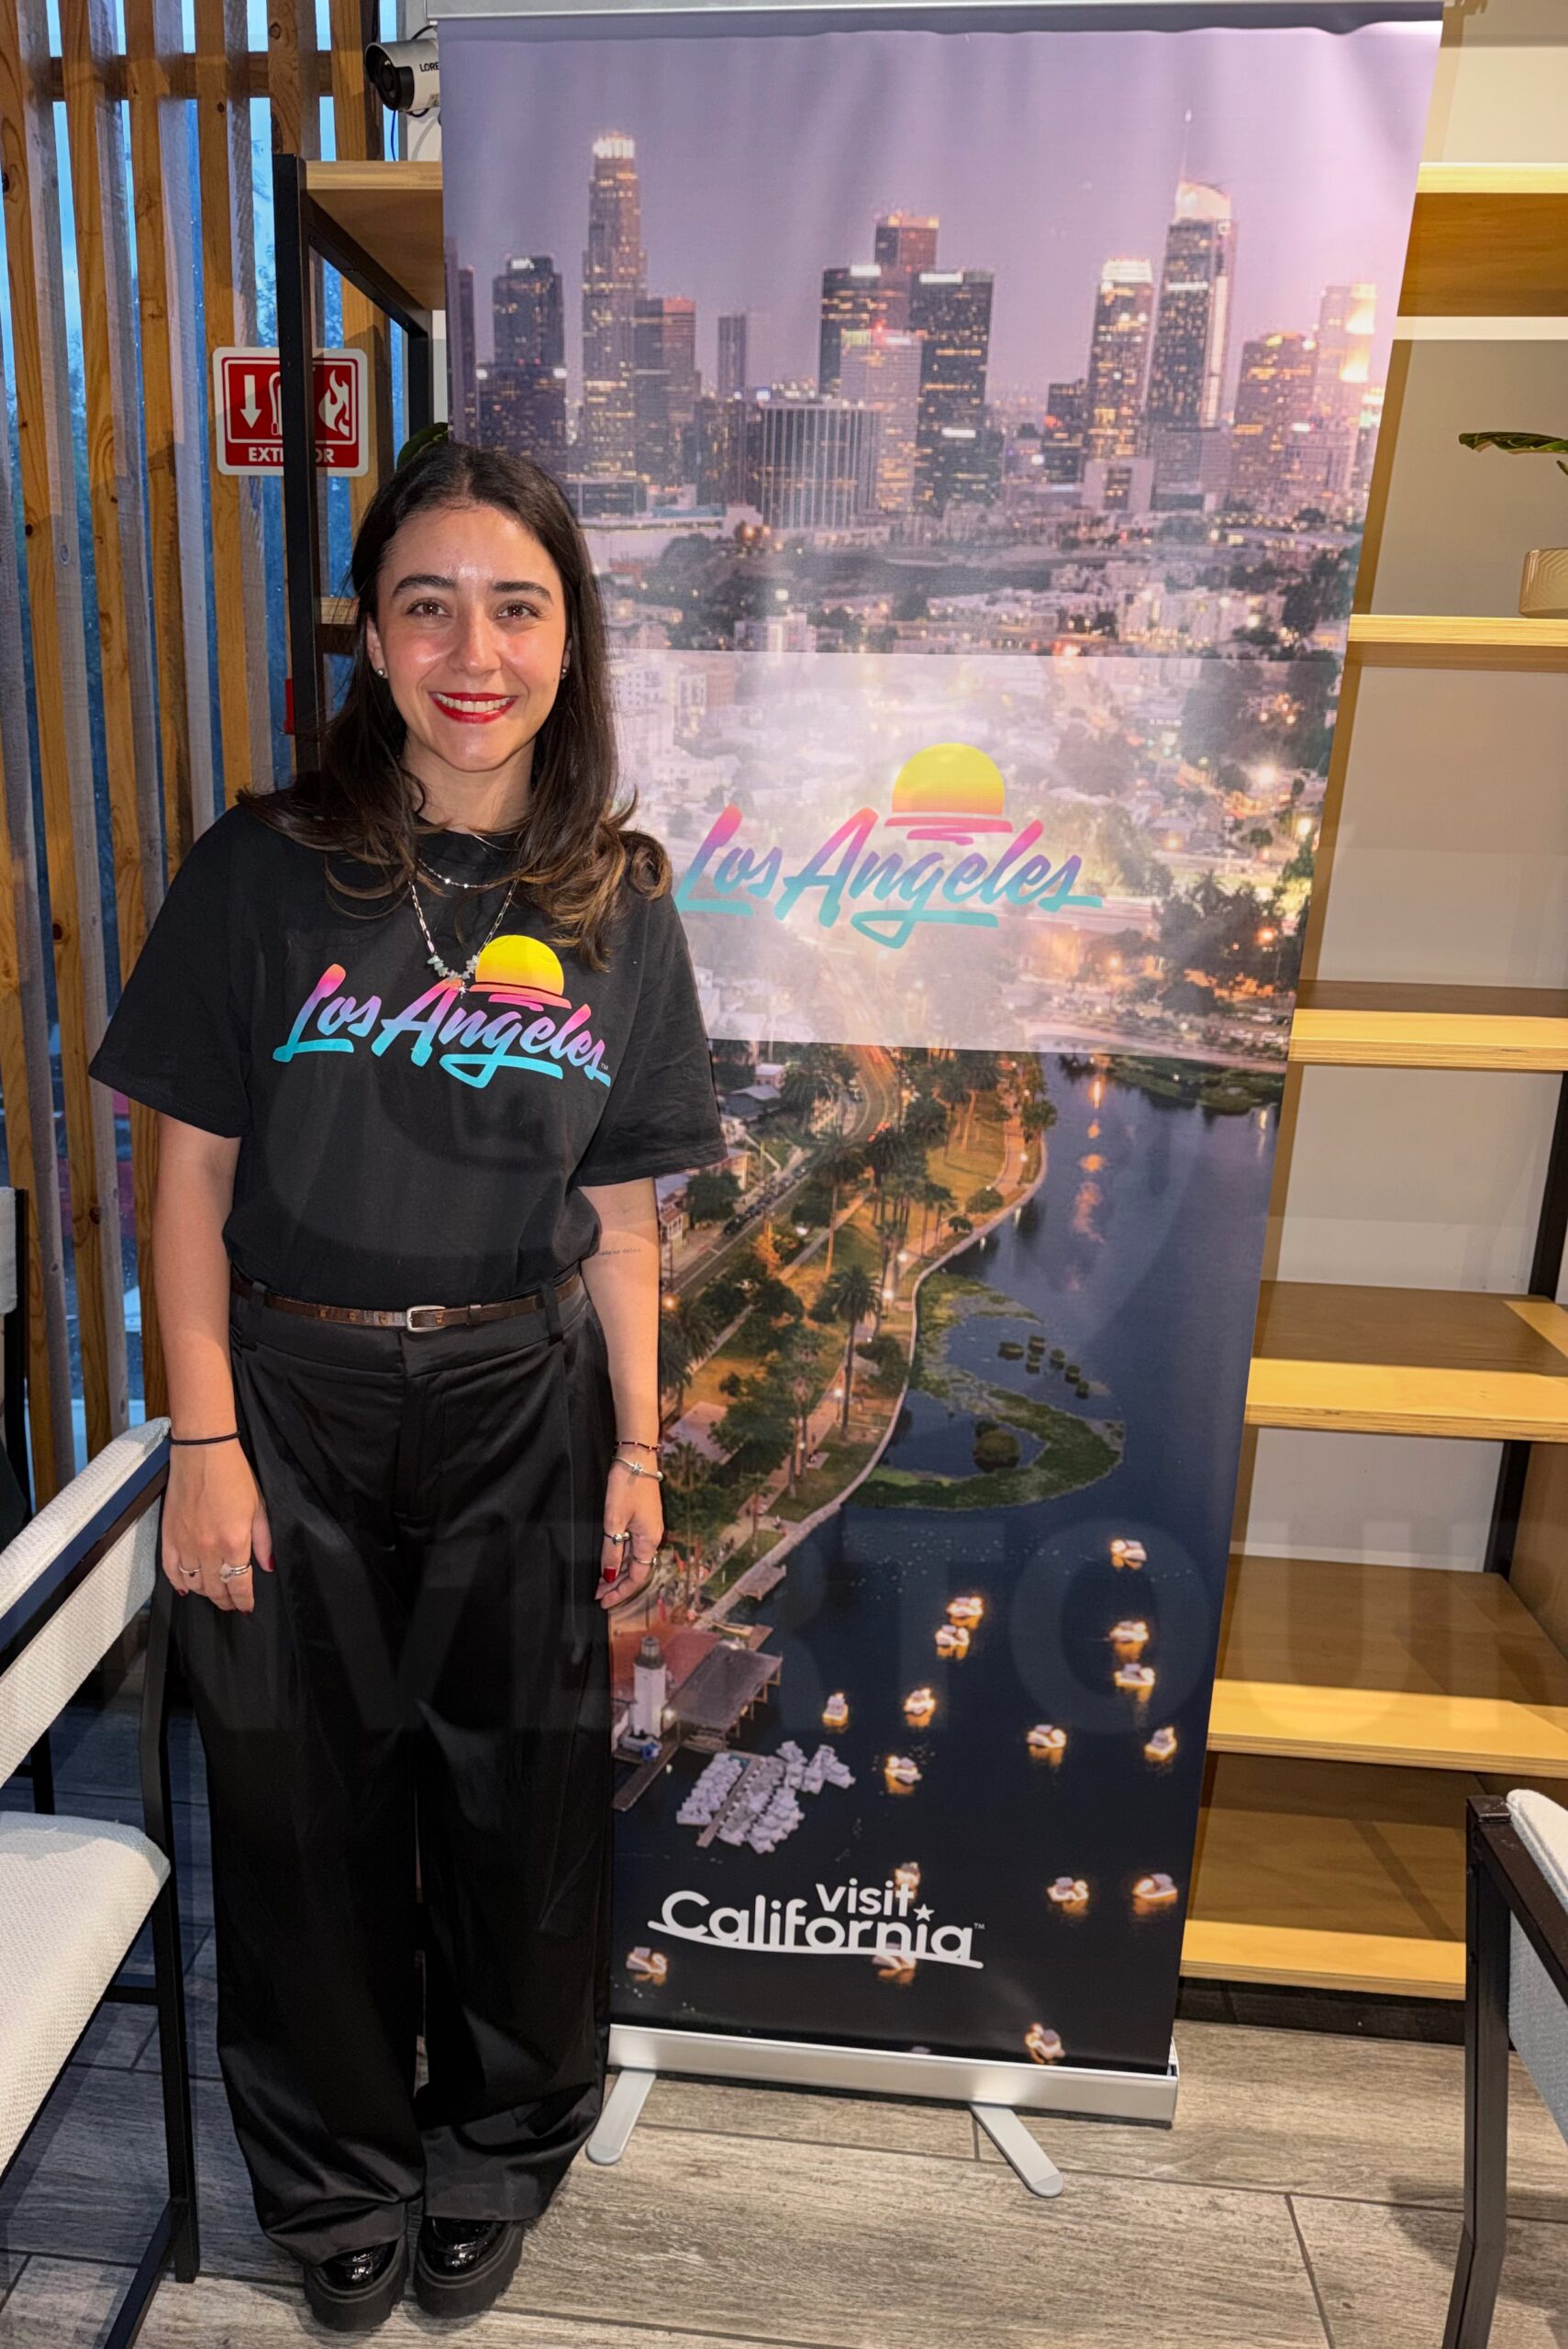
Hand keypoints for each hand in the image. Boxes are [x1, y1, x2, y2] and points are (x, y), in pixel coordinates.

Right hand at [162, 1441, 272, 1613]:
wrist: (203, 1453)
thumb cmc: (234, 1475)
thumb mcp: (259, 1507)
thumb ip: (263, 1541)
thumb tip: (266, 1566)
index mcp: (234, 1542)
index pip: (239, 1584)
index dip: (243, 1600)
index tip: (246, 1606)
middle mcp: (208, 1549)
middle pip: (215, 1588)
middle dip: (225, 1600)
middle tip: (231, 1604)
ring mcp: (185, 1544)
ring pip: (193, 1583)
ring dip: (204, 1593)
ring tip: (214, 1594)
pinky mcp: (168, 1537)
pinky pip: (170, 1570)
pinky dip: (178, 1582)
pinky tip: (186, 1588)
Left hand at [597, 1458, 661, 1611]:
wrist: (637, 1457)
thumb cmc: (627, 1486)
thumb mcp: (614, 1521)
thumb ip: (612, 1550)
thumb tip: (608, 1576)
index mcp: (649, 1541)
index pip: (637, 1577)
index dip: (620, 1592)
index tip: (603, 1602)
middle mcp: (652, 1537)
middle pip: (636, 1570)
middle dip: (617, 1584)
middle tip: (597, 1594)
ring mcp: (649, 1528)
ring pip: (633, 1559)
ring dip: (617, 1572)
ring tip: (599, 1581)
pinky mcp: (643, 1519)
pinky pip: (632, 1546)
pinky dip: (620, 1557)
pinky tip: (608, 1558)